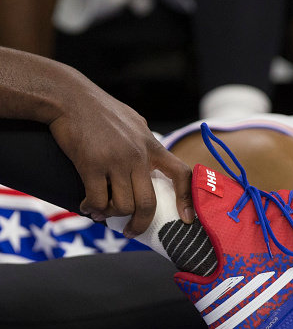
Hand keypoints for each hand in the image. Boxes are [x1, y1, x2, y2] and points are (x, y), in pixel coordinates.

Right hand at [49, 86, 193, 237]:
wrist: (69, 97)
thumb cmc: (101, 110)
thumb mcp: (134, 121)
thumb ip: (146, 142)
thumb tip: (155, 160)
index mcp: (152, 145)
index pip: (181, 173)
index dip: (187, 199)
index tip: (187, 219)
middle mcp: (138, 155)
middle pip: (148, 202)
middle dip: (141, 223)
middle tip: (132, 232)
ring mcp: (115, 161)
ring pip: (123, 206)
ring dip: (112, 215)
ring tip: (102, 212)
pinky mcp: (91, 165)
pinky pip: (98, 200)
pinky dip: (92, 209)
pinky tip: (88, 206)